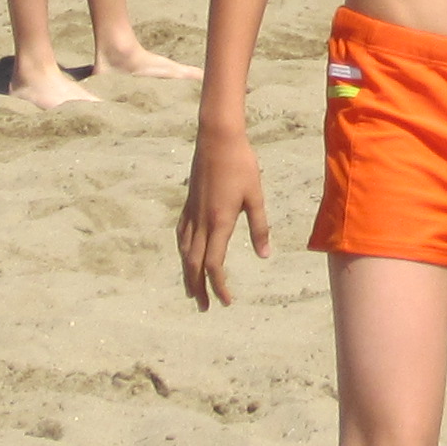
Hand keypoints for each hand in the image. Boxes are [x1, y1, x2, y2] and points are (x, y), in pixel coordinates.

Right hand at [177, 122, 269, 307]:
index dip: (218, 286)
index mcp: (219, 222)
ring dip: (188, 273)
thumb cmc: (242, 165)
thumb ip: (260, 227)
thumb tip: (264, 255)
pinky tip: (186, 254)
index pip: (214, 265)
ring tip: (192, 288)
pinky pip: (181, 234)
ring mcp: (192, 212)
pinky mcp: (188, 203)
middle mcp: (201, 221)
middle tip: (204, 307)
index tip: (226, 301)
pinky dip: (183, 251)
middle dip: (198, 288)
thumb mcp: (256, 197)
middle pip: (194, 264)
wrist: (218, 138)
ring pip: (185, 251)